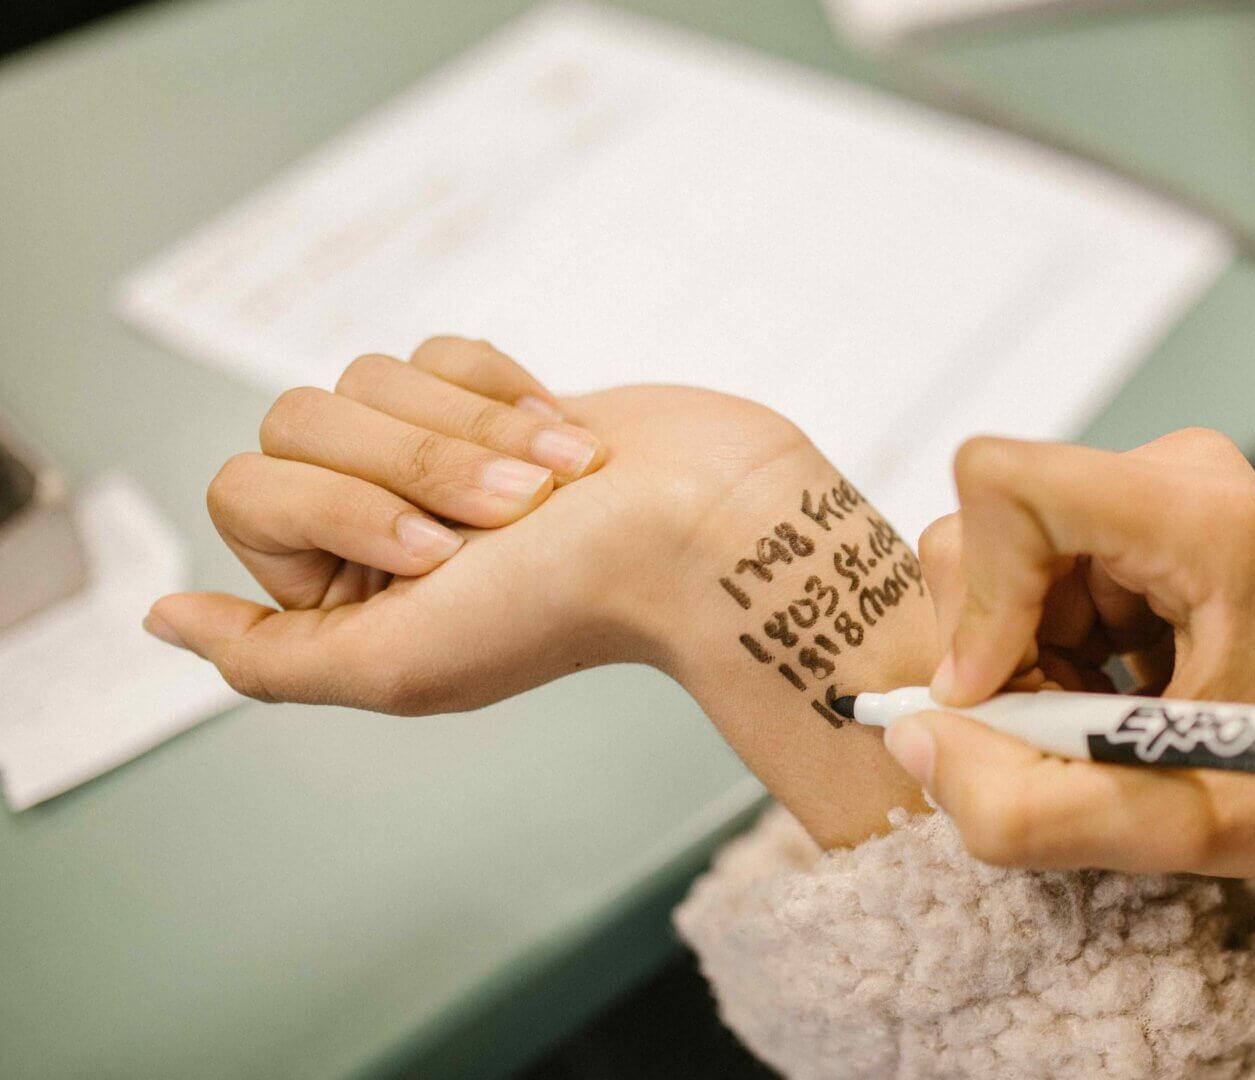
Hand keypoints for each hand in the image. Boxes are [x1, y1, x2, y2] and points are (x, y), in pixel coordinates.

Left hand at [145, 336, 832, 713]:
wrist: (707, 530)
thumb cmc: (567, 604)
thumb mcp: (396, 665)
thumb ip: (265, 660)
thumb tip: (161, 621)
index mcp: (343, 593)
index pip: (247, 490)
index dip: (337, 507)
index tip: (440, 554)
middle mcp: (378, 523)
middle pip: (297, 418)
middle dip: (413, 461)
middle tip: (506, 518)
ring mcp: (437, 455)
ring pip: (369, 374)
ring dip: (474, 428)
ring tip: (552, 485)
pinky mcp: (495, 397)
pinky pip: (439, 346)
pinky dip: (508, 389)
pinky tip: (569, 444)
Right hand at [885, 429, 1254, 885]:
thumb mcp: (1171, 828)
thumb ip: (1023, 805)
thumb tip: (914, 736)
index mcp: (1203, 519)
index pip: (1009, 484)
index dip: (978, 599)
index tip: (1002, 692)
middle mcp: (1175, 475)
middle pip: (984, 532)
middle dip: (998, 651)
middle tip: (1072, 727)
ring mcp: (1155, 489)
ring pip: (992, 562)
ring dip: (1021, 663)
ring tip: (1104, 719)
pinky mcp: (1136, 517)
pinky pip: (1024, 578)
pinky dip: (1042, 655)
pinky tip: (1112, 696)